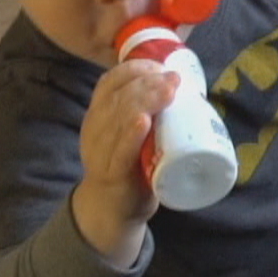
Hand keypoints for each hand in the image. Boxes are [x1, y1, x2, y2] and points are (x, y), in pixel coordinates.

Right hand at [72, 59, 178, 266]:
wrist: (112, 210)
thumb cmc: (129, 165)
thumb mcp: (130, 132)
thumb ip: (145, 111)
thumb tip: (181, 86)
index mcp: (98, 114)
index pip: (110, 82)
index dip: (134, 69)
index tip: (160, 66)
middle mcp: (95, 128)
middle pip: (118, 98)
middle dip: (148, 83)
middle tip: (174, 80)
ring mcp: (101, 152)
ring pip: (119, 119)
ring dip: (145, 101)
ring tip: (168, 92)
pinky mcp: (113, 175)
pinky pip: (120, 151)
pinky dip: (131, 135)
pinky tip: (142, 121)